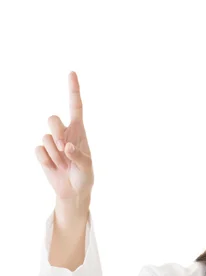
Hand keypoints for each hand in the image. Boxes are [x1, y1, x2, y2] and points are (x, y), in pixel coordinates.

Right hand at [35, 71, 93, 219]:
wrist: (74, 192)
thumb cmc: (84, 177)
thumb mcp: (87, 168)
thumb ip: (79, 156)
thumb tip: (66, 146)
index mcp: (79, 131)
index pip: (75, 106)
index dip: (73, 90)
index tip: (72, 73)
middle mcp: (64, 133)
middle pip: (52, 119)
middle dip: (56, 132)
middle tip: (64, 149)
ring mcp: (52, 143)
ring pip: (45, 137)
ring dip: (54, 154)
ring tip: (63, 165)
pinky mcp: (43, 153)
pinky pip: (39, 150)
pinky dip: (46, 161)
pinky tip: (54, 168)